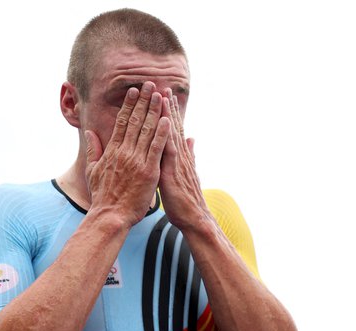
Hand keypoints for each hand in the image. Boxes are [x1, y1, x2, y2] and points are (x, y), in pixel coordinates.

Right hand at [84, 81, 170, 226]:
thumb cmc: (102, 196)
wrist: (110, 216)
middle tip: (149, 84)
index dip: (128, 105)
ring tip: (159, 94)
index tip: (133, 91)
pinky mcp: (149, 171)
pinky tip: (167, 119)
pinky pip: (157, 148)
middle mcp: (124, 152)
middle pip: (135, 121)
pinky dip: (162, 133)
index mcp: (112, 151)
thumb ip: (93, 149)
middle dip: (143, 101)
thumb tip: (90, 132)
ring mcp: (137, 160)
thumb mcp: (93, 170)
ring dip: (154, 111)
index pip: (122, 122)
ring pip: (147, 130)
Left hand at [158, 89, 208, 229]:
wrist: (194, 218)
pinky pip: (168, 150)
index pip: (173, 130)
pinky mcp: (173, 172)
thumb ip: (189, 155)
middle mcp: (180, 156)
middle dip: (166, 107)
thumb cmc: (186, 200)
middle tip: (161, 86)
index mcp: (179, 157)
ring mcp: (178, 163)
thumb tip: (192, 140)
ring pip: (170, 134)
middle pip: (172, 127)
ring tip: (162, 96)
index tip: (164, 95)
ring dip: (166, 114)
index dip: (168, 113)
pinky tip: (163, 123)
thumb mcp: (186, 174)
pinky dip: (166, 135)